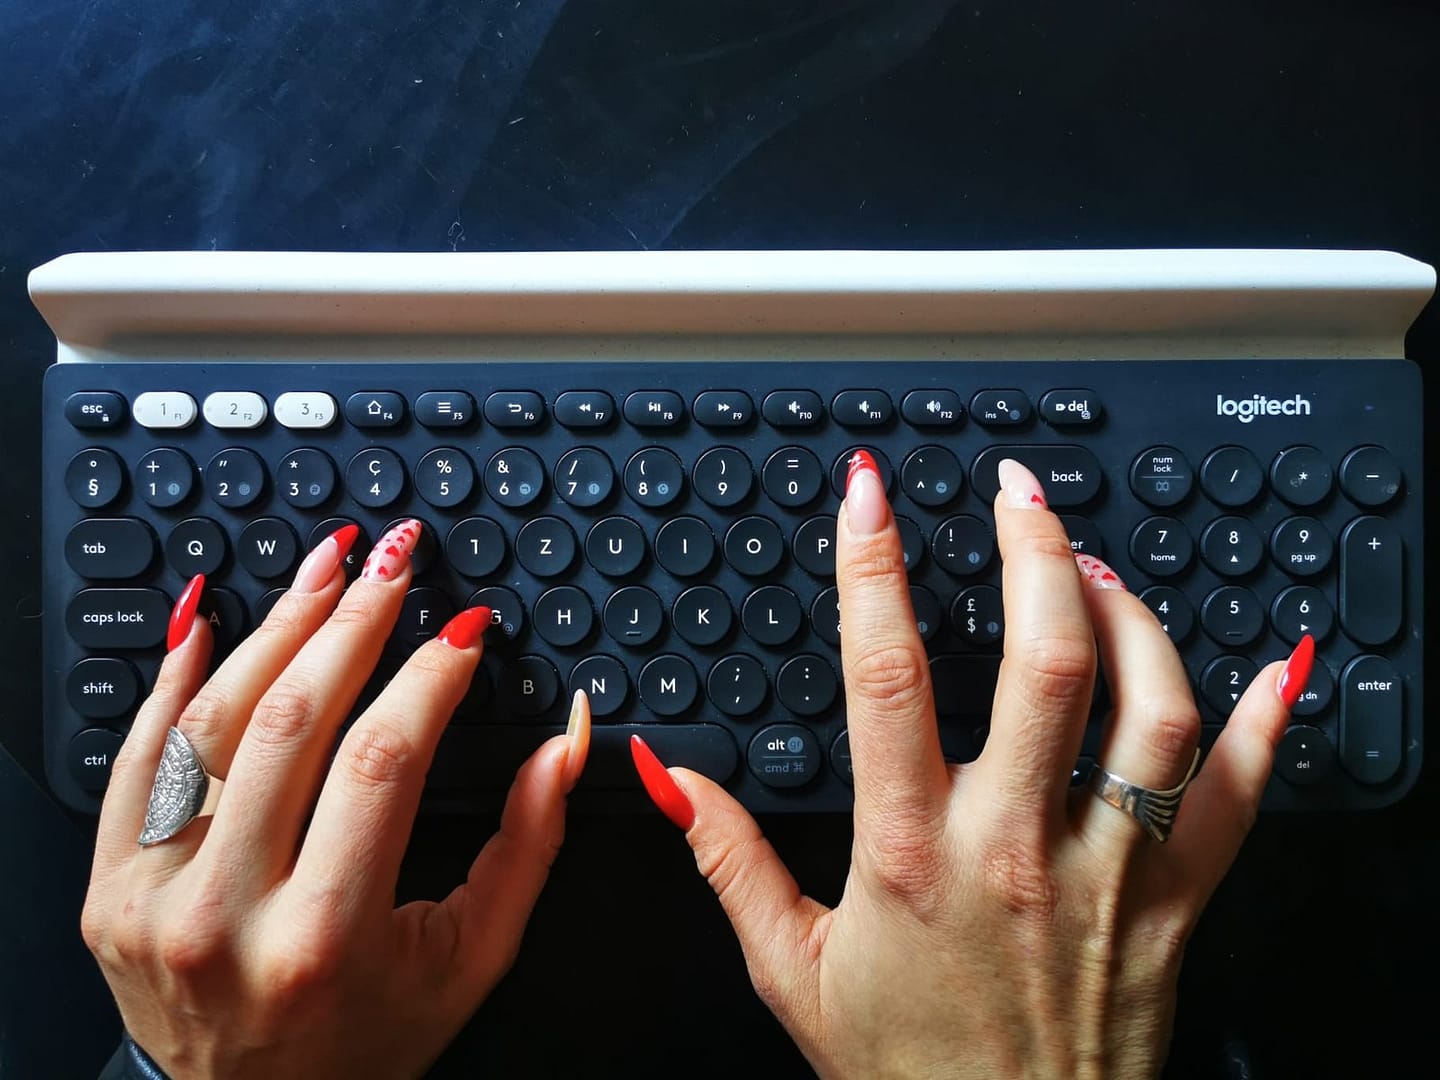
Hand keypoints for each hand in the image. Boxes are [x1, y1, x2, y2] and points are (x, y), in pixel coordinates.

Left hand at [82, 520, 589, 1077]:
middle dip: (355, 619)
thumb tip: (567, 740)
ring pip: (211, 725)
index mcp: (327, 937)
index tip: (463, 627)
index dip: (431, 675)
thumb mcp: (471, 960)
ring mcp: (153, 899)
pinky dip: (173, 680)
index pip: (384, 761)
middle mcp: (226, 916)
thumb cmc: (370, 1037)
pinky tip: (211, 618)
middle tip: (395, 557)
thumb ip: (528, 847)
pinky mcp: (110, 888)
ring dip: (274, 626)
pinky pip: (136, 761)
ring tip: (325, 565)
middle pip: (292, 721)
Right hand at [630, 457, 1311, 1078]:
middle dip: (1035, 549)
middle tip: (1018, 492)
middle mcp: (1015, 847)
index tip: (869, 492)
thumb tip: (669, 775)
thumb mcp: (789, 971)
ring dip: (1134, 618)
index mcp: (911, 851)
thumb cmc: (904, 1071)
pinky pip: (1237, 803)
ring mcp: (1107, 874)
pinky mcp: (1174, 907)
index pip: (887, 672)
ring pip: (1151, 712)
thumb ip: (728, 861)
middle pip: (1045, 662)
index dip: (873, 564)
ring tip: (1098, 571)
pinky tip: (1266, 668)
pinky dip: (1263, 727)